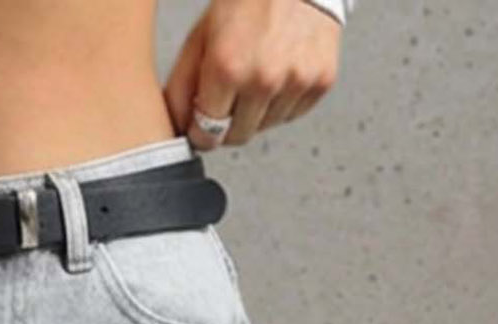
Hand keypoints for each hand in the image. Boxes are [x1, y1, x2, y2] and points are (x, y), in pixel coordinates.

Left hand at [165, 0, 341, 151]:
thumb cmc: (247, 0)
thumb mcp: (201, 37)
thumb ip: (181, 86)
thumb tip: (177, 128)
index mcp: (228, 68)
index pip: (207, 134)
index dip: (201, 132)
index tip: (201, 125)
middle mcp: (264, 79)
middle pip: (237, 136)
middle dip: (227, 123)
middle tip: (229, 95)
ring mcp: (295, 81)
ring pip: (266, 127)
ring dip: (256, 112)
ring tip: (257, 73)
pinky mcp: (321, 80)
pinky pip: (293, 114)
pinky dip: (282, 102)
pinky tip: (279, 71)